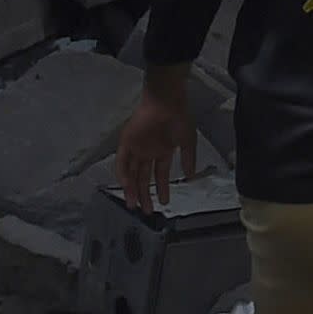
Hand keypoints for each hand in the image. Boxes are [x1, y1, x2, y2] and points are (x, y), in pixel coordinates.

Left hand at [116, 85, 202, 210]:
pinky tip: (127, 186)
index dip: (161, 189)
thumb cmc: (179, 119)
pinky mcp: (126, 144)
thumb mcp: (188, 141)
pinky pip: (121, 162)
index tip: (164, 203)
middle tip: (146, 210)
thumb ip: (188, 159)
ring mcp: (136, 149)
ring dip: (132, 189)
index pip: (160, 175)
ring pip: (131, 173)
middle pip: (143, 178)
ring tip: (134, 204)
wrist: (166, 103)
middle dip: (145, 194)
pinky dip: (123, 174)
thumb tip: (191, 177)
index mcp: (162, 151)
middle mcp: (148, 153)